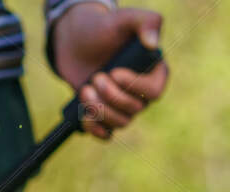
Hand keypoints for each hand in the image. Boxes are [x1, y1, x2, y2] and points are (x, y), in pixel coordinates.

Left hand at [50, 4, 168, 139]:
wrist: (75, 41)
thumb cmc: (102, 27)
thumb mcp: (124, 18)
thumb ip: (144, 22)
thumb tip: (152, 44)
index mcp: (153, 71)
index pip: (154, 91)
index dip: (135, 87)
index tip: (114, 73)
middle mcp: (141, 92)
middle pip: (134, 109)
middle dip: (111, 96)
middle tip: (95, 76)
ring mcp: (123, 106)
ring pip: (120, 122)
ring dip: (100, 109)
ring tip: (85, 89)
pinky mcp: (106, 114)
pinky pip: (107, 134)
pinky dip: (95, 129)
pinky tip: (85, 116)